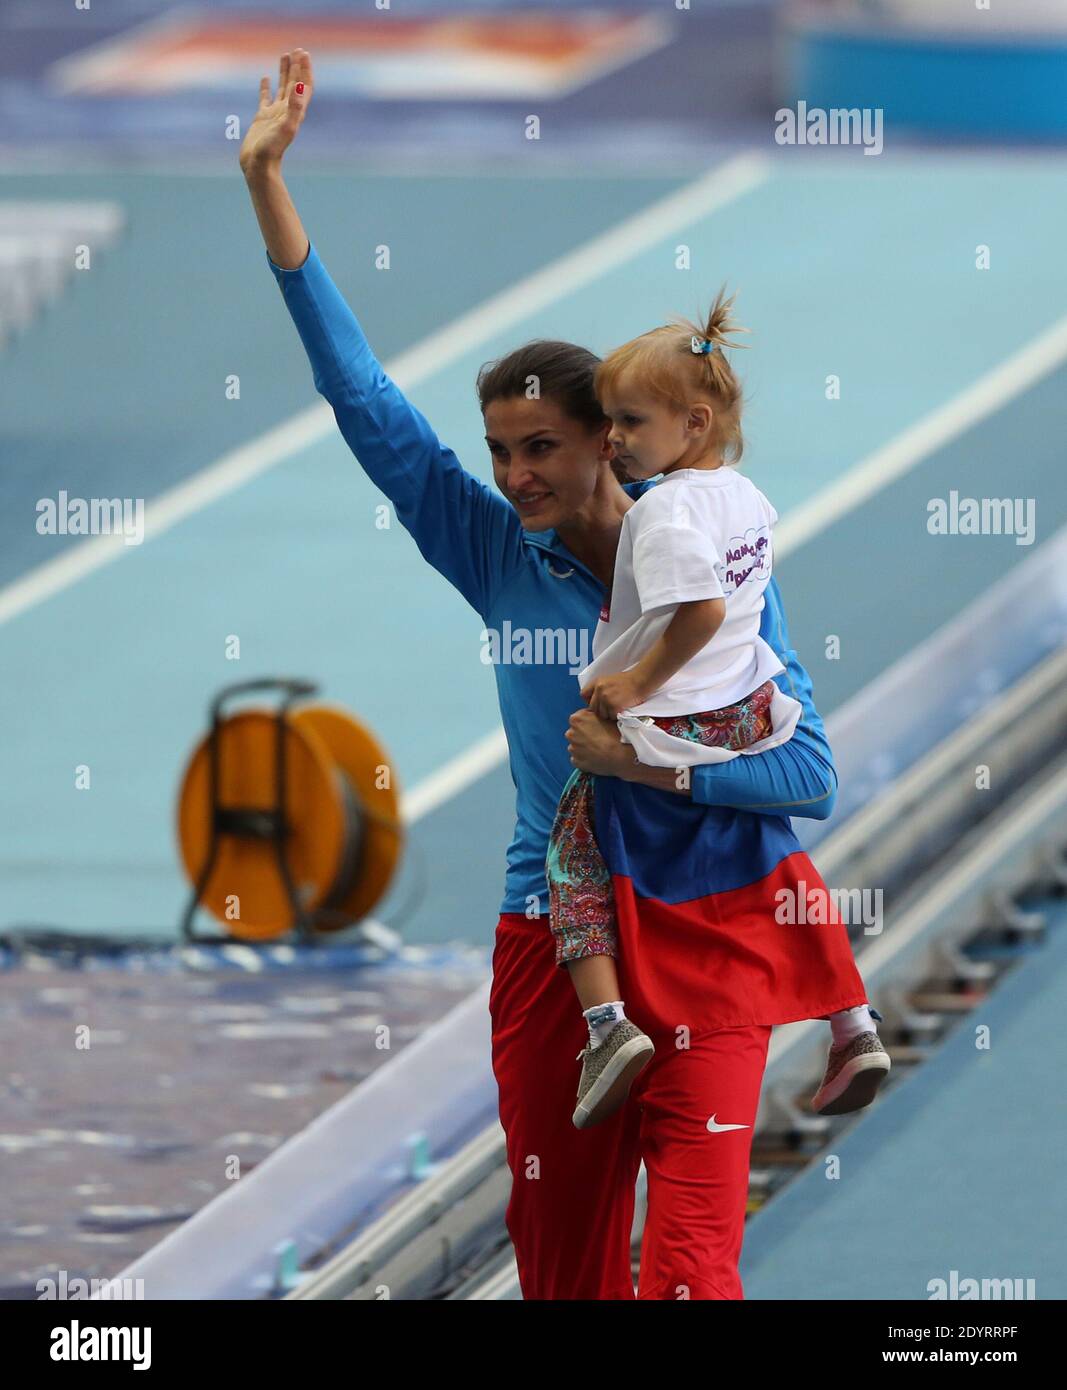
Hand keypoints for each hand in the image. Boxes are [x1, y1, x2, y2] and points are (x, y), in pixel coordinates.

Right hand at [240, 49, 313, 174]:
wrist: (258, 166)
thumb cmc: (272, 150)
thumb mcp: (285, 128)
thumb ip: (295, 108)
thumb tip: (301, 87)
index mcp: (295, 112)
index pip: (304, 86)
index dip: (305, 70)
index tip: (303, 53)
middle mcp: (287, 111)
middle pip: (295, 84)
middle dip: (297, 67)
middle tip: (297, 49)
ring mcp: (274, 114)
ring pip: (281, 88)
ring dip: (284, 72)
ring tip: (284, 55)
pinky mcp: (262, 118)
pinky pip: (265, 98)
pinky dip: (266, 86)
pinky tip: (265, 77)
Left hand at [566, 709, 635, 776]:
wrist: (623, 754)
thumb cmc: (617, 733)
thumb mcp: (605, 715)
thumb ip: (594, 715)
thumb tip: (592, 717)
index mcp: (576, 719)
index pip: (580, 718)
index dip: (590, 722)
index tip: (598, 727)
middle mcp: (571, 733)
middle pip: (576, 732)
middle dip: (584, 735)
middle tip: (599, 738)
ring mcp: (573, 749)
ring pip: (577, 746)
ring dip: (584, 747)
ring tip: (599, 748)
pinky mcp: (576, 762)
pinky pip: (579, 758)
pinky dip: (585, 758)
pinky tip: (597, 757)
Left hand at [580, 672, 647, 720]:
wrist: (641, 681)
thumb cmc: (628, 681)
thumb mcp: (609, 680)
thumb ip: (600, 688)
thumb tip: (595, 700)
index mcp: (597, 682)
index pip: (584, 694)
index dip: (589, 701)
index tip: (596, 704)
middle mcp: (599, 690)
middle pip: (592, 707)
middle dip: (600, 710)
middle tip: (608, 710)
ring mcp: (606, 698)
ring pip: (601, 714)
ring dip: (608, 714)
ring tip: (616, 709)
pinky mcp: (613, 706)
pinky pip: (611, 717)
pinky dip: (616, 716)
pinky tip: (621, 711)